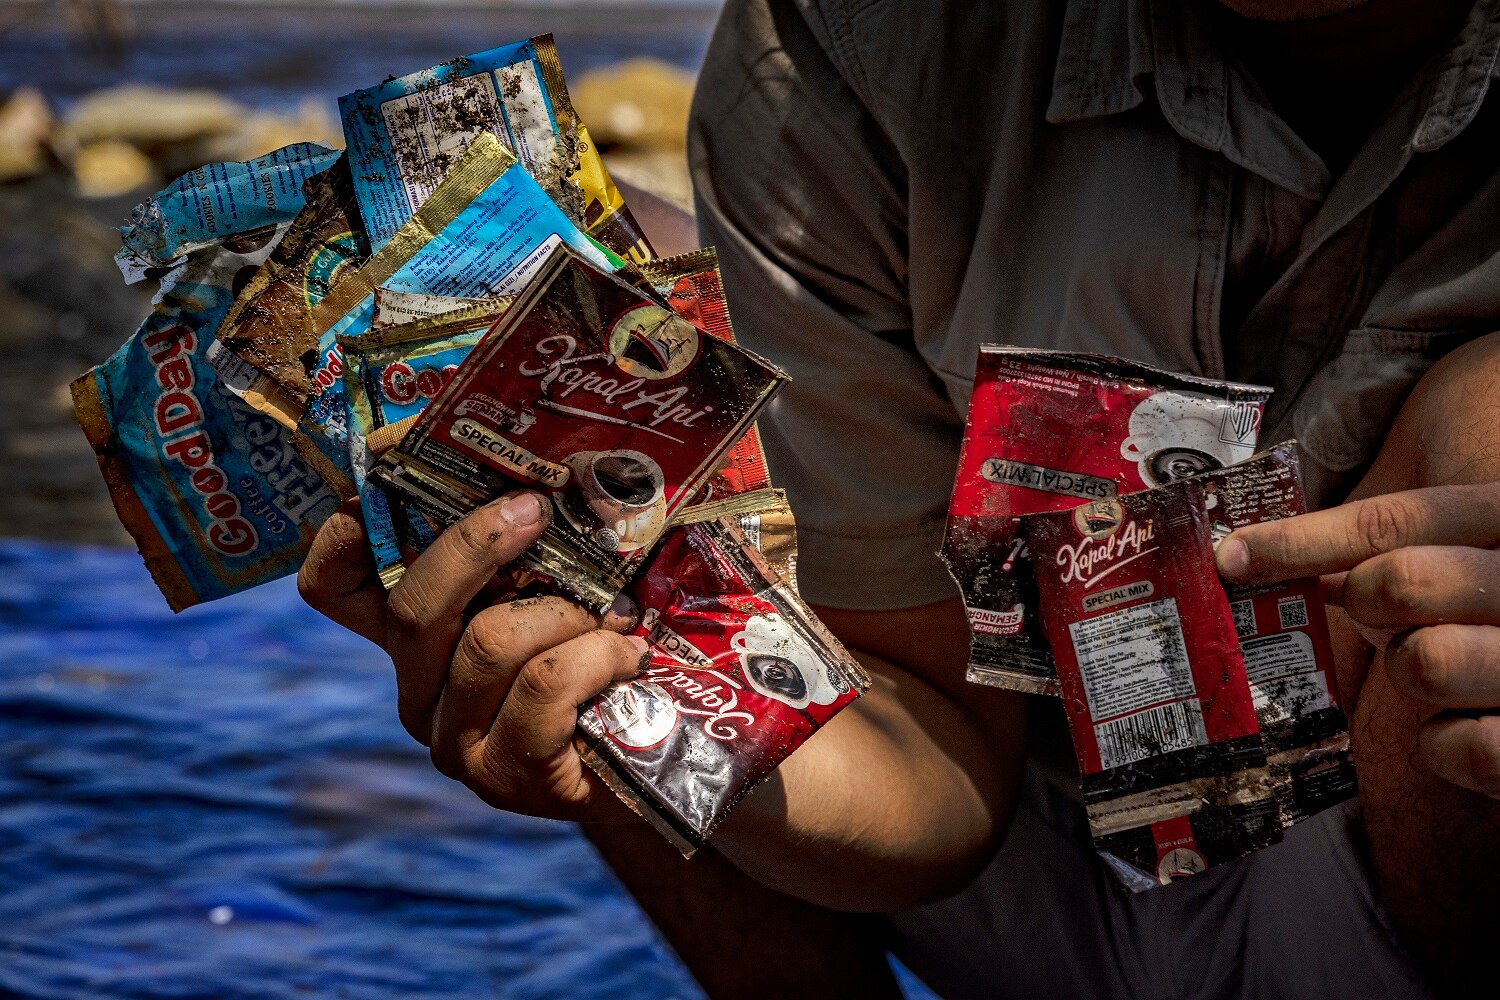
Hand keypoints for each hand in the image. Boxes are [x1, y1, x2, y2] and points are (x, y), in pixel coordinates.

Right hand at [297, 492, 647, 820]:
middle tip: (539, 512)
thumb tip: (539, 467)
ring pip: (489, 642)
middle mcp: (419, 691)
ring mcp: (454, 739)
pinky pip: (543, 685)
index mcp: (417, 640)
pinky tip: (627, 656)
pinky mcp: (504, 772)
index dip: (346, 532)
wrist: (652, 759)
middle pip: (414, 605)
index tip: (398, 480)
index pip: (333, 587)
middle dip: (479, 544)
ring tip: (617, 616)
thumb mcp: (557, 590)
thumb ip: (531, 546)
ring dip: (568, 613)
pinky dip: (597, 656)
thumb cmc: (603, 658)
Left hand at [1218, 483, 1499, 797]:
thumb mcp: (1487, 559)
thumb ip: (1413, 550)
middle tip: (1396, 618)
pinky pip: (1458, 748)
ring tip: (1459, 674)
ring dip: (1417, 676)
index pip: (1401, 518)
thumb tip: (1287, 562)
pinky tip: (1480, 729)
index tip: (1233, 555)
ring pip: (1422, 663)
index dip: (1304, 536)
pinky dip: (1450, 748)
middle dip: (1373, 606)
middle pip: (1399, 583)